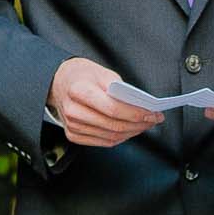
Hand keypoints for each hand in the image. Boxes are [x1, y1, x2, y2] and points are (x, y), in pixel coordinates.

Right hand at [47, 57, 162, 146]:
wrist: (59, 82)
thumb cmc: (82, 75)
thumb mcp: (102, 72)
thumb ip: (120, 89)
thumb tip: (141, 106)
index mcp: (79, 91)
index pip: (113, 109)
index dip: (136, 114)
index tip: (153, 113)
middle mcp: (73, 111)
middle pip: (113, 125)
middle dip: (139, 124)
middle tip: (154, 119)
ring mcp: (72, 126)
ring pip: (110, 136)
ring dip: (132, 132)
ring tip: (146, 124)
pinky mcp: (73, 135)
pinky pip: (103, 141)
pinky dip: (121, 138)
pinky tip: (131, 130)